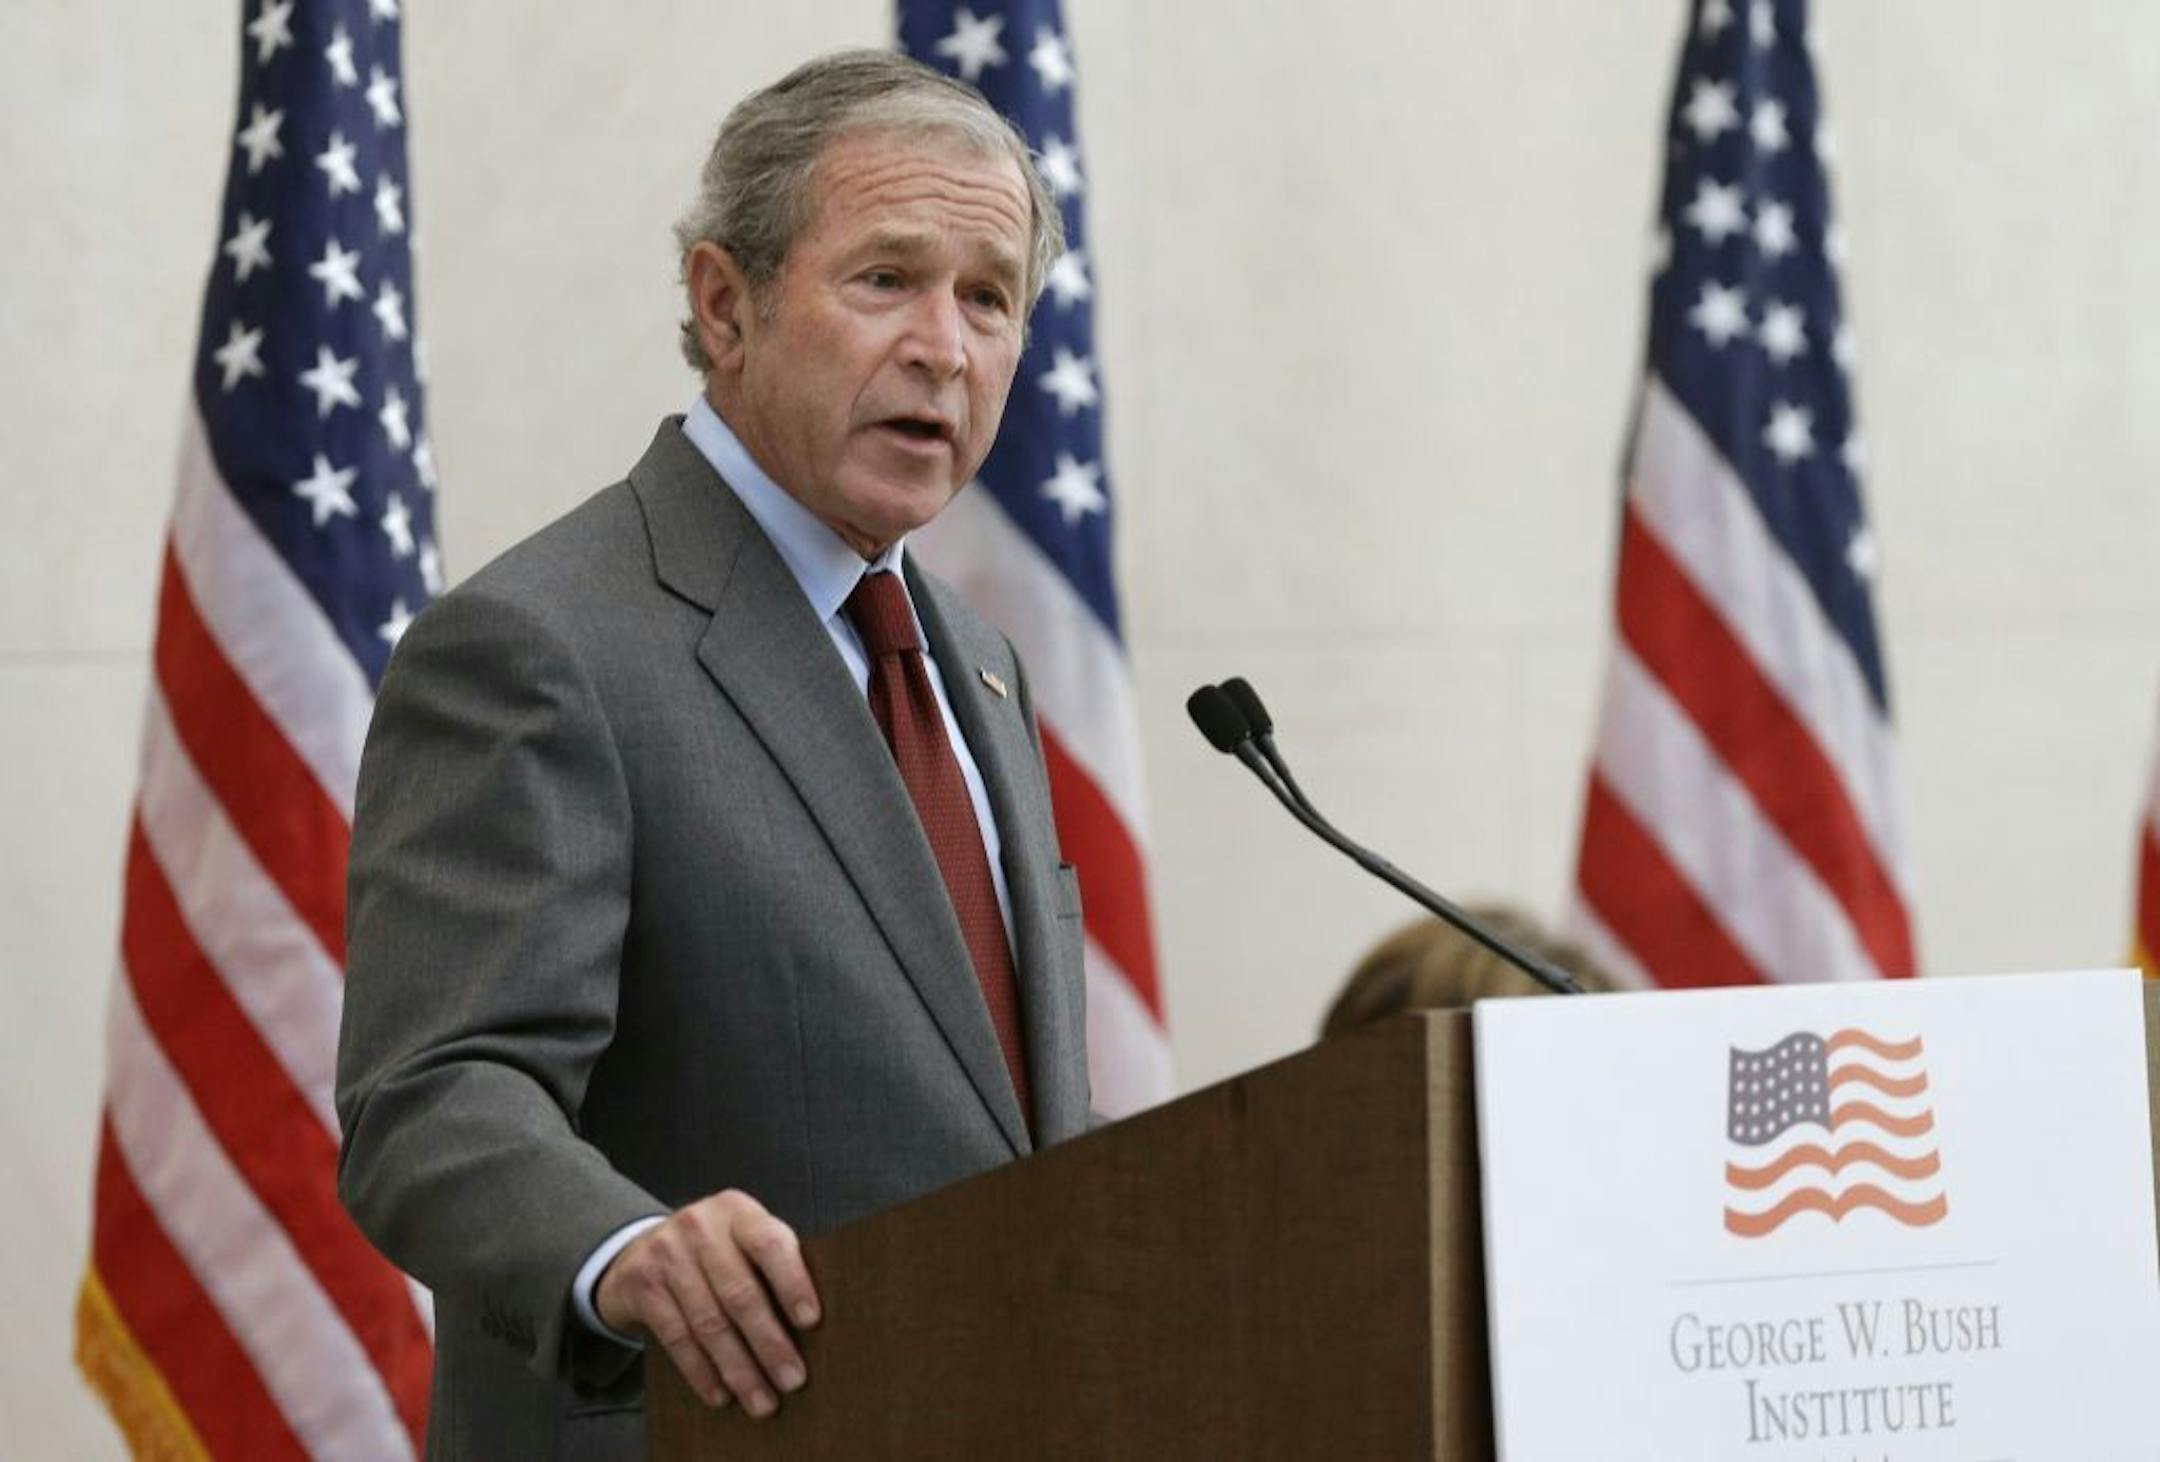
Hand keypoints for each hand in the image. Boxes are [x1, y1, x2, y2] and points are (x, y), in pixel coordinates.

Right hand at [595, 1189, 820, 1417]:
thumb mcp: (740, 1242)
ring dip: (739, 1369)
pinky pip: (676, 1337)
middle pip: (740, 1293)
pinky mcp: (641, 1284)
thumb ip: (769, 1267)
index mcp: (737, 1212)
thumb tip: (813, 1330)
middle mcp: (700, 1226)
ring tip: (762, 1401)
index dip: (793, 1282)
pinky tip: (721, 1394)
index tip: (811, 1321)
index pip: (770, 1243)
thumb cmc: (713, 1253)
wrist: (639, 1250)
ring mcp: (666, 1253)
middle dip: (769, 1344)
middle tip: (793, 1380)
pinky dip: (702, 1372)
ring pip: (709, 1323)